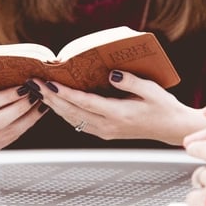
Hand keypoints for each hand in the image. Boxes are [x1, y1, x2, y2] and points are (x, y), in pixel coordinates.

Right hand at [0, 81, 47, 154]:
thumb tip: (17, 76)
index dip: (8, 96)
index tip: (25, 87)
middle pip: (0, 120)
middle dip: (21, 107)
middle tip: (36, 95)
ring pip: (8, 133)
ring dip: (28, 118)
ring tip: (39, 104)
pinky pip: (9, 139)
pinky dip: (23, 127)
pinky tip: (32, 116)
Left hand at [36, 71, 205, 144]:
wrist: (171, 128)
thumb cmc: (163, 106)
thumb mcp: (151, 90)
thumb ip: (130, 81)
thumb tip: (110, 73)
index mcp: (119, 114)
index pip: (85, 103)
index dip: (65, 94)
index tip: (49, 84)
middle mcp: (108, 126)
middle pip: (73, 112)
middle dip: (51, 98)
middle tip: (34, 84)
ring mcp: (105, 131)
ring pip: (73, 119)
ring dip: (54, 106)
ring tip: (39, 92)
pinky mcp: (105, 132)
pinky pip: (79, 122)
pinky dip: (65, 112)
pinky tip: (56, 103)